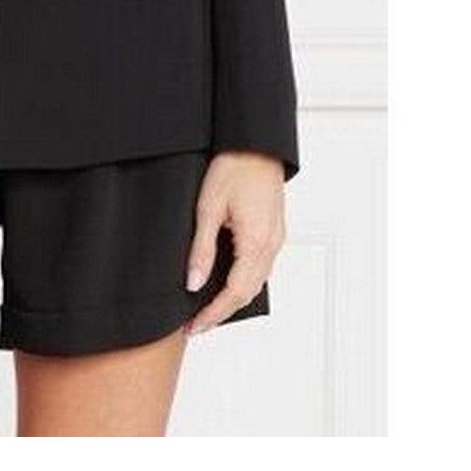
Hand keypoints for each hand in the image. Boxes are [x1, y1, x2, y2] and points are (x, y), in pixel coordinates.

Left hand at [185, 150, 284, 335]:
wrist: (256, 143)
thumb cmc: (233, 168)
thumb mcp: (208, 209)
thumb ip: (201, 250)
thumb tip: (193, 283)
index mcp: (256, 242)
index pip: (234, 293)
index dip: (213, 314)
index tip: (195, 327)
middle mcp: (271, 245)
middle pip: (248, 292)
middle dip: (222, 312)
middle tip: (196, 324)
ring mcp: (276, 238)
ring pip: (256, 281)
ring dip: (233, 298)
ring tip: (207, 307)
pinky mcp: (274, 231)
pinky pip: (261, 266)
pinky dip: (243, 281)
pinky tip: (225, 281)